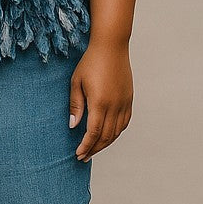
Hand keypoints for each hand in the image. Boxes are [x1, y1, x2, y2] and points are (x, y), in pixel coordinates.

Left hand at [69, 40, 133, 160]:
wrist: (111, 47)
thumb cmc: (90, 62)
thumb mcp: (76, 82)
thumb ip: (75, 105)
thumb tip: (73, 126)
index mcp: (100, 102)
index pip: (93, 132)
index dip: (86, 146)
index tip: (79, 154)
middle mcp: (115, 105)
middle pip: (106, 136)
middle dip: (94, 149)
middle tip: (84, 157)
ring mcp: (124, 103)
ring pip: (117, 131)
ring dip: (106, 143)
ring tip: (94, 149)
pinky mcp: (129, 99)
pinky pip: (125, 122)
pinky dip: (116, 132)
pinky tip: (108, 136)